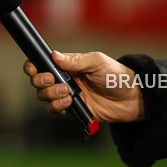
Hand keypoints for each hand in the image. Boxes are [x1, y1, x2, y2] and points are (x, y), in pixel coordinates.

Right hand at [23, 51, 144, 122]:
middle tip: (53, 81)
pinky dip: (57, 107)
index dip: (33, 66)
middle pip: (39, 82)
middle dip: (41, 81)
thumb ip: (76, 60)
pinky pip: (55, 110)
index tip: (33, 68)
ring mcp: (68, 95)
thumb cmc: (117, 75)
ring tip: (67, 93)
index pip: (43, 64)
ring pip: (44, 97)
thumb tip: (54, 56)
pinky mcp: (74, 110)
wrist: (133, 99)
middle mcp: (65, 80)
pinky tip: (69, 103)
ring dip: (50, 95)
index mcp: (68, 65)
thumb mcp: (98, 62)